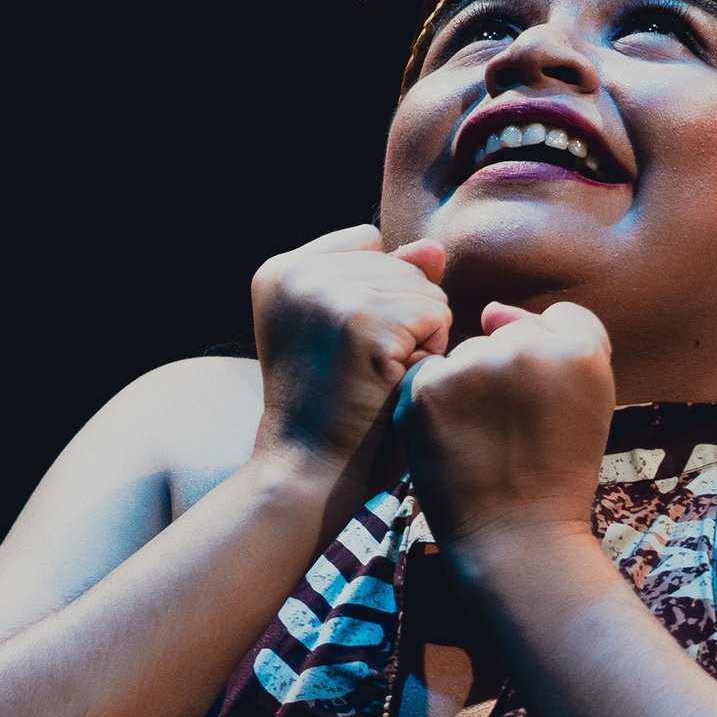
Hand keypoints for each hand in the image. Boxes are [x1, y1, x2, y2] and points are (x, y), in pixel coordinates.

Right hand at [249, 225, 450, 484]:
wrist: (310, 472)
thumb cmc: (335, 410)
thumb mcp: (348, 334)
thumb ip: (386, 281)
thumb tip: (434, 249)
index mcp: (280, 271)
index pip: (369, 244)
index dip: (380, 296)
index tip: (345, 348)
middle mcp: (296, 272)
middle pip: (401, 264)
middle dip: (403, 318)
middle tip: (361, 371)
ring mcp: (327, 294)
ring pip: (424, 287)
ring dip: (419, 337)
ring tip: (376, 377)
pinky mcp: (362, 321)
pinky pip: (436, 315)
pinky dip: (429, 354)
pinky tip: (392, 384)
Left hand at [402, 299, 616, 570]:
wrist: (517, 539)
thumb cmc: (557, 474)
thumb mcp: (590, 403)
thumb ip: (562, 342)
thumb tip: (490, 310)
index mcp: (581, 351)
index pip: (561, 322)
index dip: (553, 367)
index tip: (551, 410)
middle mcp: (528, 347)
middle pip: (509, 335)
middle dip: (507, 376)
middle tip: (516, 434)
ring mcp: (474, 364)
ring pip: (467, 354)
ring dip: (468, 388)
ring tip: (484, 442)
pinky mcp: (428, 386)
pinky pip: (429, 375)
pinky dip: (434, 404)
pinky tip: (452, 441)